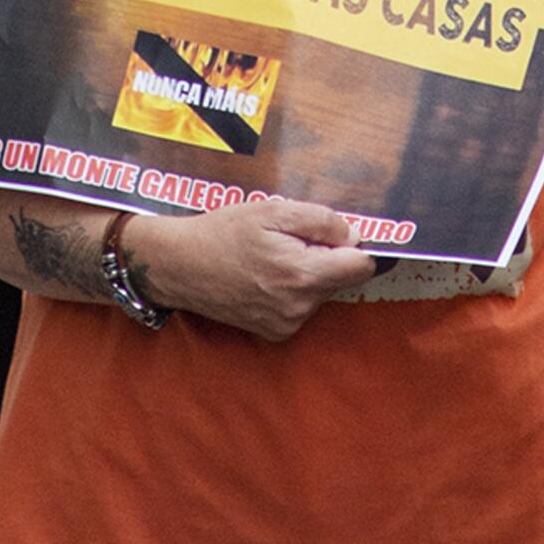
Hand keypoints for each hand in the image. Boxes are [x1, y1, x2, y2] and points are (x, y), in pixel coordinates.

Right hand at [135, 198, 376, 340]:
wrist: (182, 266)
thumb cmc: (225, 231)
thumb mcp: (272, 210)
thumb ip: (320, 221)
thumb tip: (353, 235)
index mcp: (302, 275)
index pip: (361, 267)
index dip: (354, 245)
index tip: (338, 233)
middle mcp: (299, 308)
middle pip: (341, 279)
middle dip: (327, 256)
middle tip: (290, 238)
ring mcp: (287, 325)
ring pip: (321, 292)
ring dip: (309, 272)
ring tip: (272, 255)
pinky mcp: (275, 334)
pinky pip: (302, 306)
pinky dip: (294, 290)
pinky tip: (265, 276)